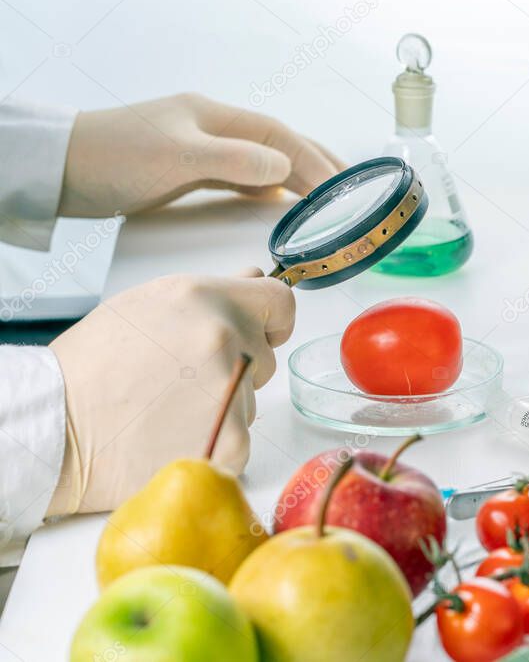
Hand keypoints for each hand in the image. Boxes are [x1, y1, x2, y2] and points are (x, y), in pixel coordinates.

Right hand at [46, 269, 294, 514]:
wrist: (54, 427)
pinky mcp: (230, 442)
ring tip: (166, 409)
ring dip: (221, 407)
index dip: (271, 321)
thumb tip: (255, 278)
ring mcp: (231, 393)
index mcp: (206, 299)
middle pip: (264, 357)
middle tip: (182, 380)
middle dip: (236, 368)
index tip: (260, 334)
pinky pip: (239, 439)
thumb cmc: (92, 366)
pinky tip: (171, 437)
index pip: (281, 302)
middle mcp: (225, 340)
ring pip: (249, 401)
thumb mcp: (147, 306)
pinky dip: (212, 443)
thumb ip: (212, 294)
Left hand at [58, 93, 345, 217]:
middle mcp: (212, 129)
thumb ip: (235, 161)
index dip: (315, 160)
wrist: (62, 169)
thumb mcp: (179, 157)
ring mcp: (200, 151)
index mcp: (214, 117)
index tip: (343, 188)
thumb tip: (285, 170)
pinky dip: (266, 194)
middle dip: (316, 166)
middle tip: (351, 192)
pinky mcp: (186, 174)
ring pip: (262, 165)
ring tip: (326, 202)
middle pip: (278, 145)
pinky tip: (276, 208)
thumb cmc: (115, 157)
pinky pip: (240, 182)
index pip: (280, 136)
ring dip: (295, 181)